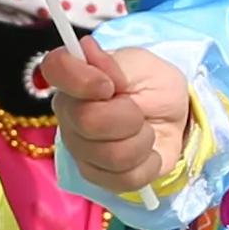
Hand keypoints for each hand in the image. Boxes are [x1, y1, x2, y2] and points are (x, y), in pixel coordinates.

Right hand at [40, 40, 189, 193]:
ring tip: (144, 131)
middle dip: (129, 117)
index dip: (81, 78)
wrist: (173, 117)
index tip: (109, 85)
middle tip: (138, 112)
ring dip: (142, 142)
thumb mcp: (141, 65)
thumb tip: (85, 50)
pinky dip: (147, 165)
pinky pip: (123, 180)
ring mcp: (79, 149)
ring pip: (111, 155)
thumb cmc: (152, 86)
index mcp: (74, 77)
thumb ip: (114, 63)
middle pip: (88, 121)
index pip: (55, 68)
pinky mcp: (97, 176)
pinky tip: (146, 153)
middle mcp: (68, 114)